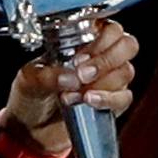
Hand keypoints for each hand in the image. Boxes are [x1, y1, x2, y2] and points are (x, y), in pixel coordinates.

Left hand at [2, 19, 140, 154]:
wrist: (31, 128)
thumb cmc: (31, 94)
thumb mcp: (29, 79)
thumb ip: (47, 75)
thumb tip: (70, 77)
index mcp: (82, 39)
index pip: (110, 28)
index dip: (101, 40)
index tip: (79, 57)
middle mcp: (100, 55)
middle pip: (127, 46)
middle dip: (105, 61)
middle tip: (83, 75)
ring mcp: (109, 79)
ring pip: (126, 71)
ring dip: (101, 83)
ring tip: (73, 94)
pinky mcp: (113, 102)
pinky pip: (124, 97)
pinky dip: (108, 100)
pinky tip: (88, 101)